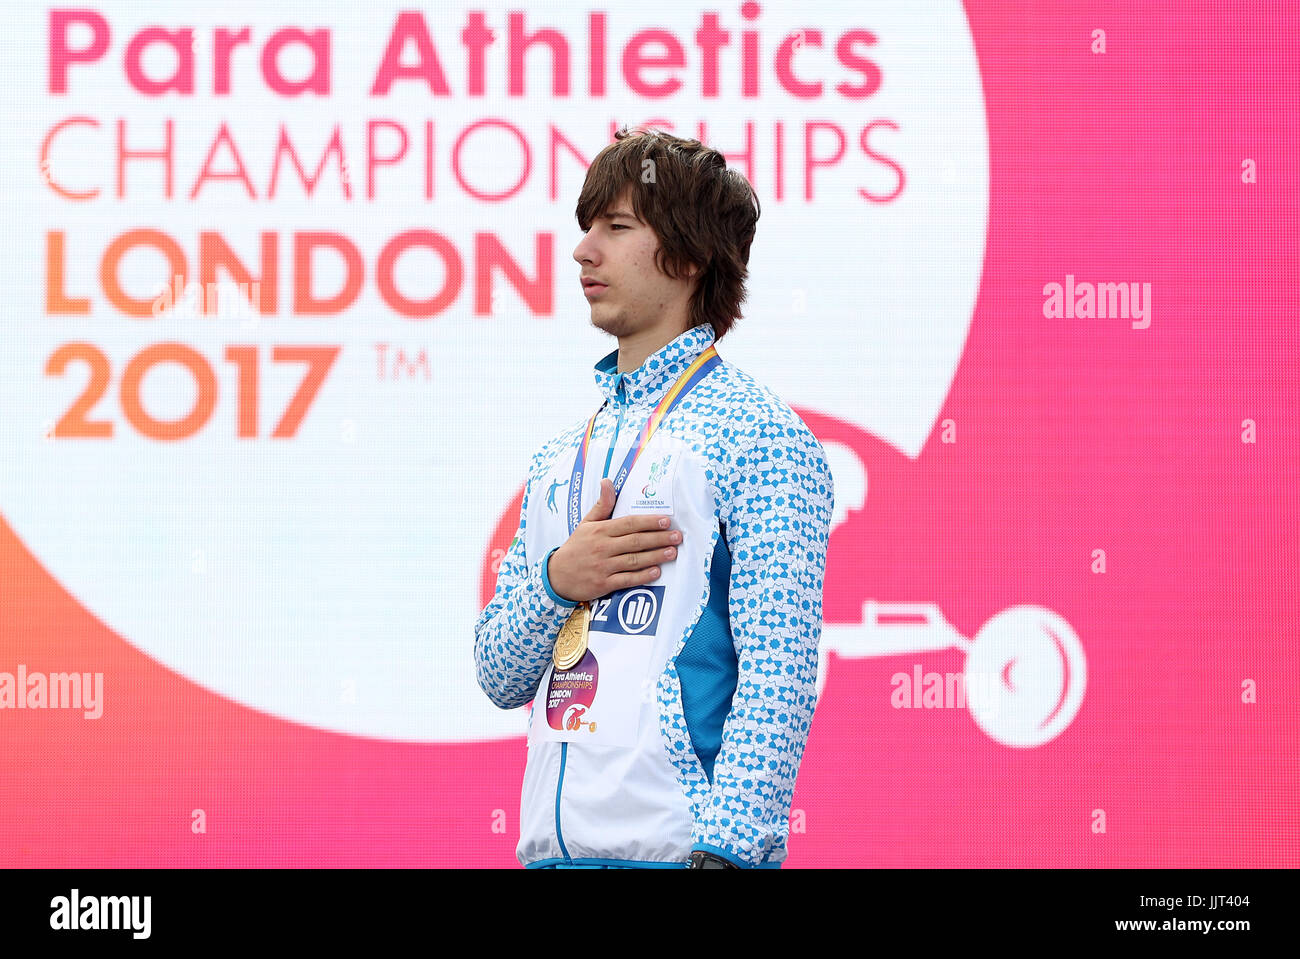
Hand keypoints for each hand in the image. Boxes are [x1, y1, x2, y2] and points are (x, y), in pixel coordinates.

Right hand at [547, 478, 682, 603]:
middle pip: (635, 541)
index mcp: (600, 530)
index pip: (628, 523)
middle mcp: (602, 547)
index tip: (666, 521)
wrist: (556, 576)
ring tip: (672, 553)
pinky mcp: (603, 584)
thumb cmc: (576, 547)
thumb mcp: (586, 523)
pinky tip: (656, 572)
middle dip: (658, 538)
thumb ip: (602, 505)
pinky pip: (626, 579)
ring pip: (633, 560)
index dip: (649, 522)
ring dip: (655, 556)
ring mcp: (603, 566)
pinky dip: (642, 576)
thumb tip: (607, 481)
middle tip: (677, 536)